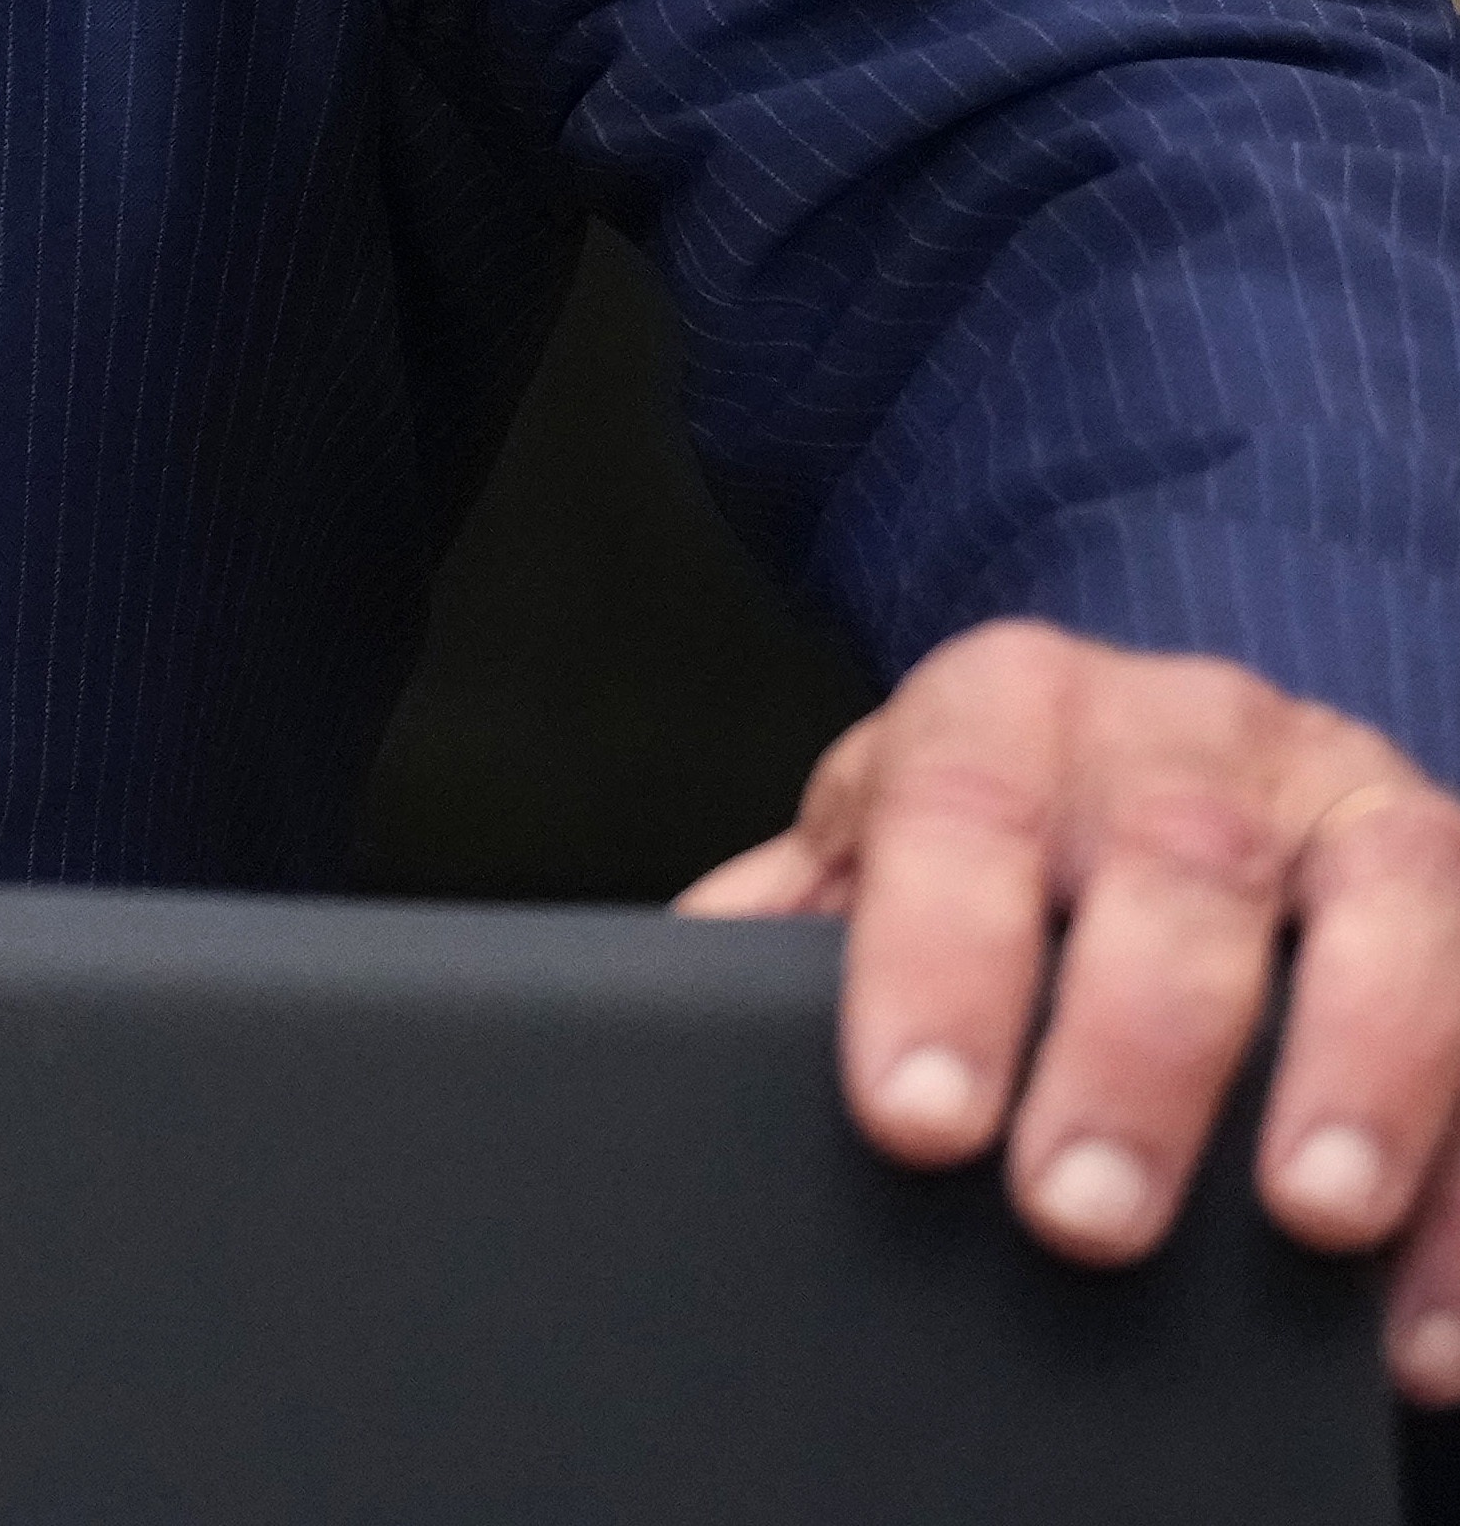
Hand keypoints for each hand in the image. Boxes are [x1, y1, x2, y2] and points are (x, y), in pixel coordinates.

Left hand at [686, 615, 1459, 1389]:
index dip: (937, 960)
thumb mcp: (882, 834)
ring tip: (1308, 1221)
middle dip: (1134, 1049)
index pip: (957, 810)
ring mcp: (1358, 806)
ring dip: (1356, 1077)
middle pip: (1174, 866)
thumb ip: (788, 912)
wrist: (1175, 736)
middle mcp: (1195, 731)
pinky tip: (1430, 1316)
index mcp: (1007, 703)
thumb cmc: (1006, 817)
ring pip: (1388, 912)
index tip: (914, 1115)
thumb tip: (639, 1018)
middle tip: (1081, 1210)